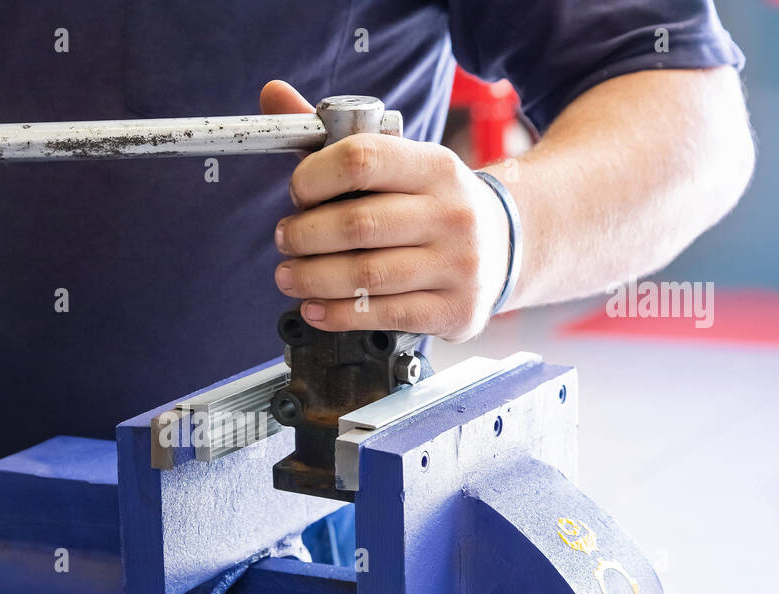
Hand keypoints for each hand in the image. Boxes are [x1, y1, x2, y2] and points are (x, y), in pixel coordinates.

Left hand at [261, 80, 510, 342]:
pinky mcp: (455, 310)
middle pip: (356, 224)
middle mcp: (451, 213)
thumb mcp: (399, 162)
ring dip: (311, 278)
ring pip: (364, 276)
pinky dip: (336, 315)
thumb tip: (272, 93)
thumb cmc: (431, 202)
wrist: (507, 247)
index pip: (361, 159)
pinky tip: (314, 308)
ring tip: (288, 276)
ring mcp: (457, 265)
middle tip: (285, 240)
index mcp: (435, 166)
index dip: (313, 177)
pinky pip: (382, 316)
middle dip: (303, 235)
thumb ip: (334, 136)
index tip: (296, 193)